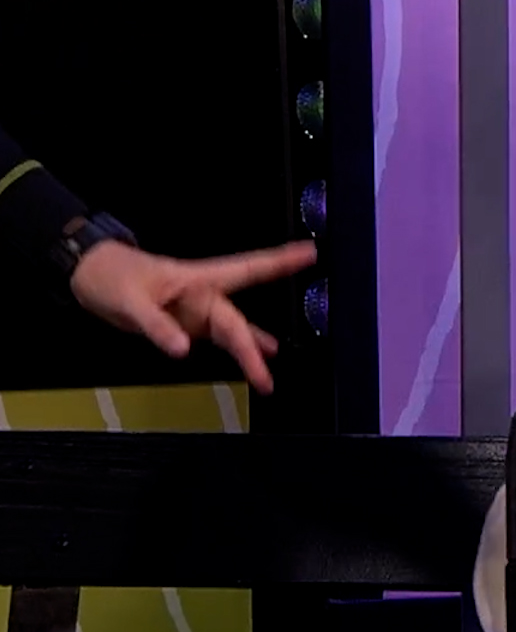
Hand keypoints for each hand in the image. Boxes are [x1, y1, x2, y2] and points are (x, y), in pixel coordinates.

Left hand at [69, 238, 316, 394]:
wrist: (89, 277)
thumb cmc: (111, 277)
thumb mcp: (130, 300)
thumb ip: (157, 325)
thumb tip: (183, 348)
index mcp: (199, 280)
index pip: (248, 269)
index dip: (280, 261)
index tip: (310, 253)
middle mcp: (205, 296)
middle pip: (237, 322)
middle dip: (253, 348)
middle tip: (265, 377)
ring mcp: (197, 312)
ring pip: (232, 333)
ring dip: (249, 352)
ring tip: (267, 376)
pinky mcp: (188, 325)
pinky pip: (218, 339)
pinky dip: (237, 350)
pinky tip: (255, 361)